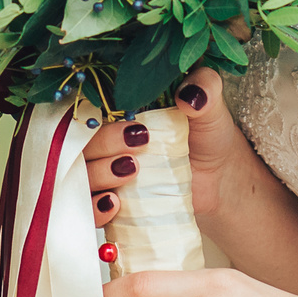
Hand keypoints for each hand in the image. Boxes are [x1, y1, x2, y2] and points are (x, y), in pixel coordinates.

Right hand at [84, 68, 250, 227]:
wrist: (219, 177)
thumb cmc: (208, 133)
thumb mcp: (210, 105)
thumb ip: (205, 87)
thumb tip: (190, 94)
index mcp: (117, 107)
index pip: (89, 106)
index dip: (99, 111)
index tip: (129, 120)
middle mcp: (103, 139)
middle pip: (78, 141)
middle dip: (103, 143)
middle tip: (138, 145)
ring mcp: (103, 172)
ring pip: (78, 174)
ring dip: (98, 174)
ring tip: (133, 170)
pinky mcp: (109, 200)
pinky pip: (87, 208)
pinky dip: (95, 208)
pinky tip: (114, 203)